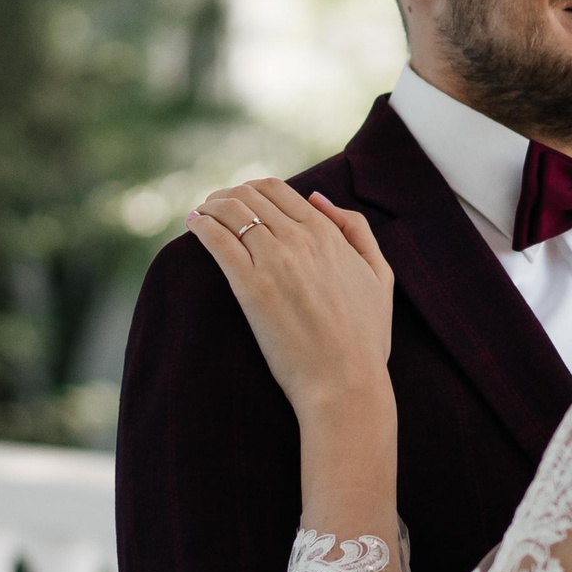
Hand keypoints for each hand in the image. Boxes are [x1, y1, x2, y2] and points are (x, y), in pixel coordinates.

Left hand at [188, 180, 394, 422]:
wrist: (346, 382)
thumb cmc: (364, 337)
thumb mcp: (379, 275)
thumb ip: (356, 230)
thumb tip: (318, 198)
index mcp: (328, 235)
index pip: (279, 190)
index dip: (253, 189)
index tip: (239, 200)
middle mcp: (300, 240)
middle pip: (251, 195)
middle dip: (228, 194)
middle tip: (213, 205)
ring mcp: (274, 261)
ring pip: (231, 211)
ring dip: (211, 205)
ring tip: (200, 214)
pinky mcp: (251, 287)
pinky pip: (217, 240)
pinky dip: (201, 224)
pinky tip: (192, 224)